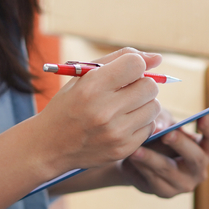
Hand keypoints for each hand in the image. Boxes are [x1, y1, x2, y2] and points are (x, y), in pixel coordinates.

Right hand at [37, 48, 162, 172]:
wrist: (50, 144)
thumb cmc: (70, 103)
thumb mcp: (84, 76)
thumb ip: (120, 60)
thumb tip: (157, 58)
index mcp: (92, 87)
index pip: (136, 65)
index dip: (135, 65)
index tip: (127, 71)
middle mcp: (104, 111)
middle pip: (150, 87)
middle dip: (142, 84)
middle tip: (127, 90)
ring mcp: (115, 133)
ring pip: (154, 107)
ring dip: (144, 104)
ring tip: (125, 107)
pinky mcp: (123, 149)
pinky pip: (150, 127)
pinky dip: (140, 122)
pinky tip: (122, 123)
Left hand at [119, 114, 208, 197]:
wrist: (136, 159)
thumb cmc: (155, 136)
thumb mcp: (161, 123)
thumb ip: (163, 122)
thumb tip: (160, 128)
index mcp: (204, 148)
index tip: (203, 117)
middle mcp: (199, 168)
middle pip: (197, 157)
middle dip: (181, 144)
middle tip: (167, 134)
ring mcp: (184, 183)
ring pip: (170, 170)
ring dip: (152, 157)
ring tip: (137, 148)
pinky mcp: (167, 192)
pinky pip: (155, 179)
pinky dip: (143, 166)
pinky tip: (132, 156)